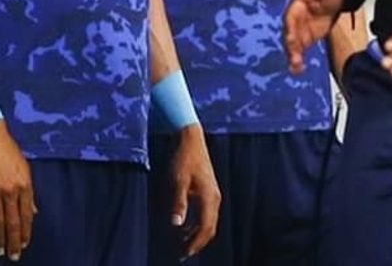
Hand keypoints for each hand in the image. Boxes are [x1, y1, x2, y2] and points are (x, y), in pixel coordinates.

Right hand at [0, 120, 34, 260]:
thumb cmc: (7, 148)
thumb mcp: (24, 168)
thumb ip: (28, 192)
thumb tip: (33, 212)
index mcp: (24, 184)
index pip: (26, 215)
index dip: (26, 232)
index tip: (24, 244)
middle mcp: (10, 190)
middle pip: (13, 222)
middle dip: (14, 242)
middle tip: (13, 256)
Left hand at [166, 124, 219, 258]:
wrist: (190, 138)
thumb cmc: (183, 158)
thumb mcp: (177, 180)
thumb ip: (178, 203)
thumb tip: (176, 225)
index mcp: (210, 198)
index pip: (205, 228)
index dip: (195, 243)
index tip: (183, 253)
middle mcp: (215, 198)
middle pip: (209, 228)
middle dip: (197, 243)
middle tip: (182, 254)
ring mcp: (212, 194)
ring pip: (208, 222)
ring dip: (196, 235)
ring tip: (182, 245)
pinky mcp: (208, 190)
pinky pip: (205, 214)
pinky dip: (196, 225)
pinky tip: (184, 227)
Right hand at [284, 0, 344, 73]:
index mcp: (296, 6)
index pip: (290, 18)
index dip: (290, 28)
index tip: (291, 38)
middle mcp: (294, 20)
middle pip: (289, 34)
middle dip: (291, 46)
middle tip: (294, 58)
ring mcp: (298, 30)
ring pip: (292, 45)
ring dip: (293, 57)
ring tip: (295, 68)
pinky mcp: (304, 39)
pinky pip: (299, 51)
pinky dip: (297, 61)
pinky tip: (298, 70)